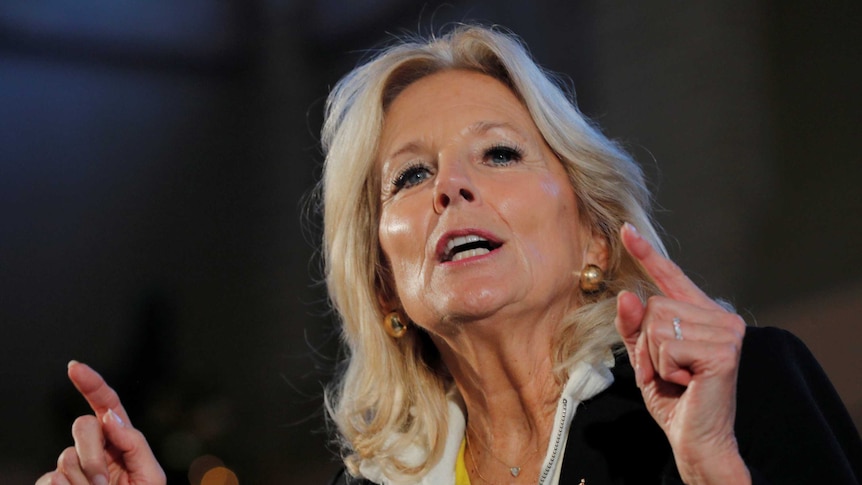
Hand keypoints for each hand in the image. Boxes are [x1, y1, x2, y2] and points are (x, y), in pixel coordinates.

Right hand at [36, 361, 164, 484]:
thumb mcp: (150, 476)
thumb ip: (135, 443)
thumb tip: (110, 416)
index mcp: (120, 442)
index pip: (105, 405)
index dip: (91, 384)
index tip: (74, 367)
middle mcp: (94, 450)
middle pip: (81, 427)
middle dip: (91, 454)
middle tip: (103, 484)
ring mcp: (71, 468)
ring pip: (65, 457)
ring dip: (84, 481)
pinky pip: (51, 479)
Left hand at [615, 223, 750, 483]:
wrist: (696, 439)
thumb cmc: (674, 399)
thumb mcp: (645, 358)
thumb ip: (633, 327)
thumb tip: (627, 294)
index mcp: (703, 315)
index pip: (670, 277)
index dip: (647, 254)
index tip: (626, 230)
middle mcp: (721, 317)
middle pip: (654, 306)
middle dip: (647, 345)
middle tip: (669, 371)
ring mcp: (726, 332)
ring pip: (656, 325)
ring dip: (655, 358)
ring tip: (680, 377)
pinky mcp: (723, 350)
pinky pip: (665, 345)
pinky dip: (664, 369)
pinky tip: (688, 383)